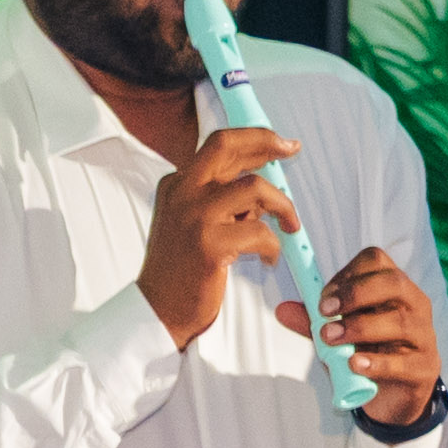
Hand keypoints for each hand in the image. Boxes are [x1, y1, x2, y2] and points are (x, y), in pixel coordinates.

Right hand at [138, 124, 307, 348]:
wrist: (157, 309)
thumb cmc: (179, 270)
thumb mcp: (191, 222)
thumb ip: (219, 200)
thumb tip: (260, 189)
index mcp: (177, 184)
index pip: (218, 146)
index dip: (253, 139)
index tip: (279, 143)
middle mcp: (182, 192)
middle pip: (226, 145)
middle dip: (265, 141)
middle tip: (290, 149)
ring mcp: (194, 217)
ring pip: (254, 188)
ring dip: (282, 205)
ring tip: (289, 225)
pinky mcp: (209, 245)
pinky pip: (260, 233)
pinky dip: (274, 246)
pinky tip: (269, 259)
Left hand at [321, 246, 443, 427]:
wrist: (395, 397)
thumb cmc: (370, 353)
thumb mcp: (338, 335)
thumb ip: (314, 322)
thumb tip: (282, 310)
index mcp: (393, 287)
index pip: (377, 261)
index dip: (348, 274)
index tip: (324, 297)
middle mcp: (414, 305)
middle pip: (393, 283)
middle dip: (355, 294)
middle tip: (324, 313)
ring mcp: (424, 336)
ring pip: (399, 322)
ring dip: (360, 328)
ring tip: (331, 339)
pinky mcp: (424, 368)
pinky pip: (403, 362)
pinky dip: (376, 363)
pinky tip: (355, 365)